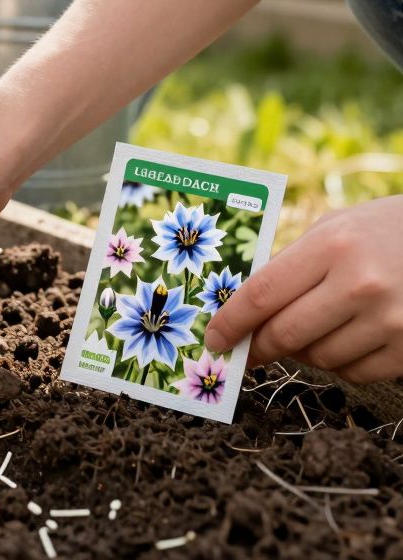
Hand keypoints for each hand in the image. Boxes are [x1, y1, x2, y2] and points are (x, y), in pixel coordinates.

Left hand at [204, 196, 402, 382]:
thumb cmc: (387, 230)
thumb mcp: (336, 228)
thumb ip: (291, 262)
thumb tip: (242, 305)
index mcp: (332, 246)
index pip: (261, 295)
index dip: (230, 323)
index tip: (214, 339)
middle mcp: (359, 284)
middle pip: (284, 334)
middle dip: (259, 346)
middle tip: (249, 350)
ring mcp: (389, 319)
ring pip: (319, 358)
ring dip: (308, 351)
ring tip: (320, 326)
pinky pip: (355, 373)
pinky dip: (344, 363)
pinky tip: (353, 338)